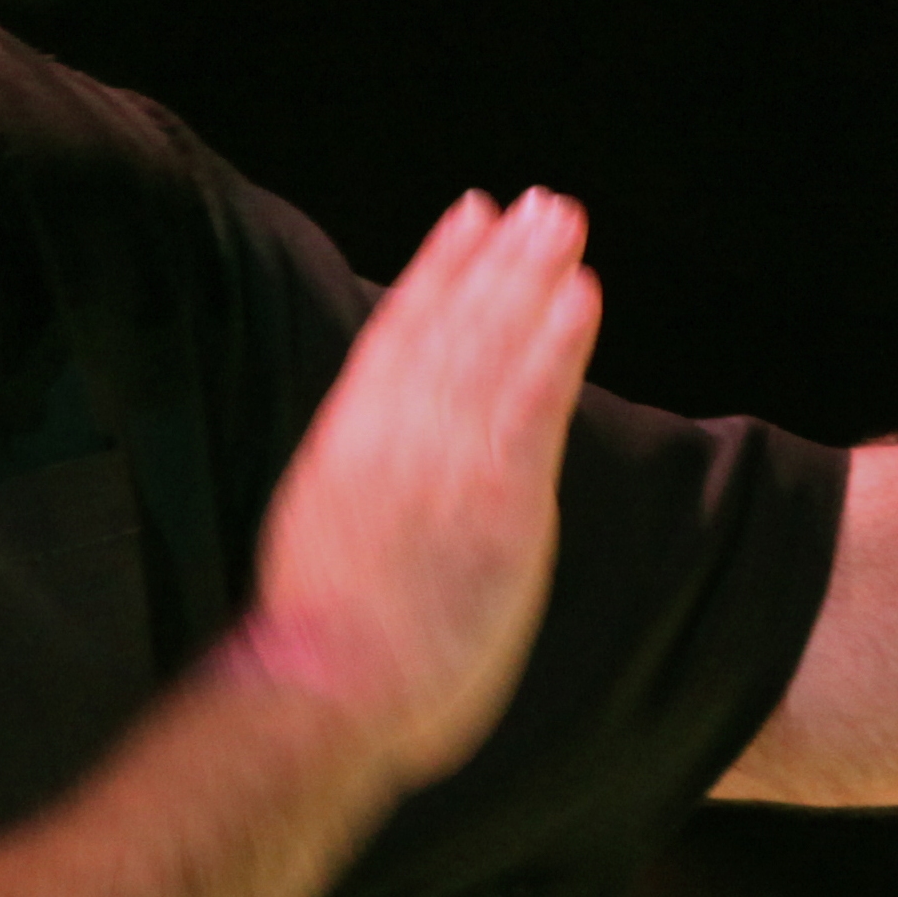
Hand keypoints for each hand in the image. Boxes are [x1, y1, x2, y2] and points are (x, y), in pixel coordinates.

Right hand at [246, 190, 604, 783]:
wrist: (324, 692)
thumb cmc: (316, 649)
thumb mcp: (315, 539)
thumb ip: (355, 488)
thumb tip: (372, 468)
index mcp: (347, 439)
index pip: (400, 332)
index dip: (438, 268)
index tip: (468, 217)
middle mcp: (395, 434)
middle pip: (455, 323)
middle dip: (499, 257)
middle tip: (538, 204)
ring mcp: (446, 461)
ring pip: (495, 346)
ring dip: (533, 277)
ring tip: (565, 223)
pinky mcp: (497, 499)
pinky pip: (534, 403)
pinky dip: (557, 343)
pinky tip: (583, 294)